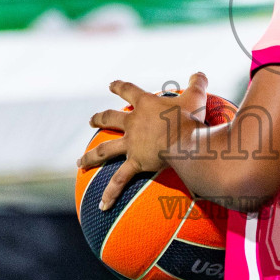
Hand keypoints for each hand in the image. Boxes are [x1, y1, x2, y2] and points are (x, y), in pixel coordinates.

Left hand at [78, 73, 208, 210]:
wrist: (186, 142)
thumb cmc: (191, 119)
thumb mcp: (196, 97)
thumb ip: (197, 83)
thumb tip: (200, 73)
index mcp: (145, 105)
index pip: (128, 91)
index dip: (119, 87)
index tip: (111, 85)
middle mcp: (133, 123)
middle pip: (110, 119)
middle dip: (99, 119)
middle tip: (91, 121)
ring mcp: (131, 145)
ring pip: (104, 150)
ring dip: (90, 156)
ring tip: (79, 162)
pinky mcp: (135, 163)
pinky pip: (120, 181)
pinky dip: (110, 194)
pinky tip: (101, 206)